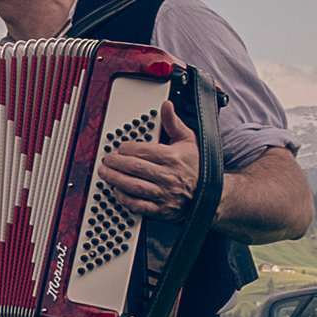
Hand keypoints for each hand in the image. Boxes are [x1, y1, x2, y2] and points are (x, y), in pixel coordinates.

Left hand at [97, 100, 199, 219]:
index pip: (142, 151)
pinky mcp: (161, 210)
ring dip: (115, 179)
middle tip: (107, 159)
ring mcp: (164, 195)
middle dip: (116, 162)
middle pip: (135, 168)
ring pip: (134, 186)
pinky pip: (138, 205)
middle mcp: (168, 177)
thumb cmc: (196, 166)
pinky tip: (117, 191)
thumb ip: (173, 123)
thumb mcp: (187, 141)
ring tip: (105, 173)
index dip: (126, 148)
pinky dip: (125, 199)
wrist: (210, 194)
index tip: (119, 148)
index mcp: (173, 158)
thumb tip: (166, 105)